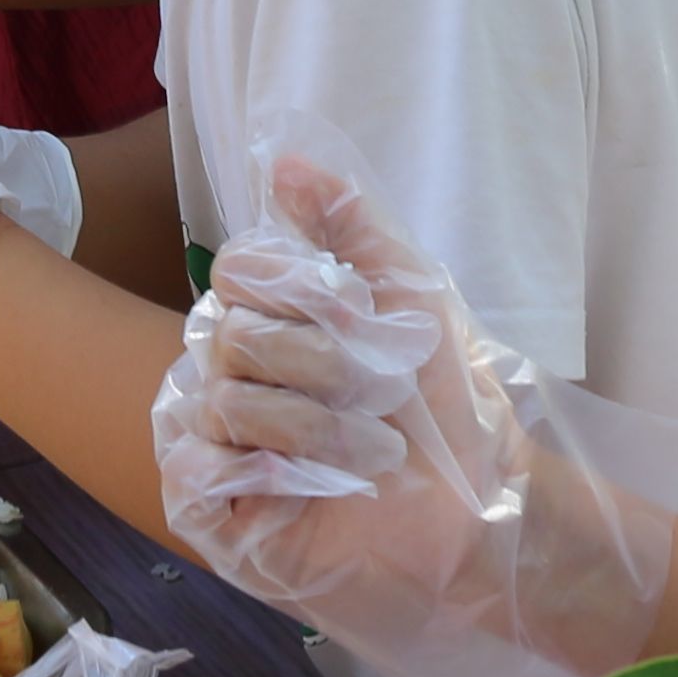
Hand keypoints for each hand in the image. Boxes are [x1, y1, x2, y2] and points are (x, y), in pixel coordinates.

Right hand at [147, 145, 668, 676]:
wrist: (483, 512)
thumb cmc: (451, 407)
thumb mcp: (414, 295)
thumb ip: (352, 224)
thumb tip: (284, 159)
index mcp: (273, 323)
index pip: (238, 271)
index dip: (300, 290)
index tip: (363, 316)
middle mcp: (235, 377)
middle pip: (231, 335)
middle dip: (323, 364)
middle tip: (384, 395)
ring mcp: (220, 446)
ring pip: (219, 401)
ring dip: (314, 426)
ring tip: (375, 454)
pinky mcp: (218, 516)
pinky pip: (194, 472)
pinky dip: (257, 471)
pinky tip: (311, 485)